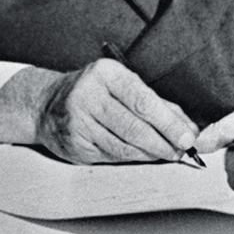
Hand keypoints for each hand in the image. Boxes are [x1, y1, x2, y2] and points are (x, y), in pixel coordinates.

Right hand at [0, 60, 197, 163]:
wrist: (46, 105)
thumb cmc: (94, 92)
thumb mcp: (121, 85)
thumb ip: (155, 103)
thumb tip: (188, 127)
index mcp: (104, 74)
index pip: (142, 101)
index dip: (168, 122)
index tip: (187, 136)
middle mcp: (88, 96)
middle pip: (134, 126)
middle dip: (163, 142)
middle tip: (181, 150)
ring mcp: (78, 123)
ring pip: (124, 146)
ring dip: (151, 154)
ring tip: (167, 154)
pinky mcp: (75, 146)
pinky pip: (112, 156)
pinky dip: (132, 158)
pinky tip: (143, 155)